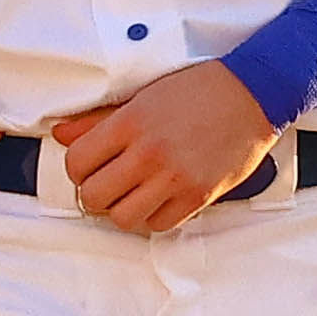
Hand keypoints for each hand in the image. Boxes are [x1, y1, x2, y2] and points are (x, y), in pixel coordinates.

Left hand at [50, 60, 276, 234]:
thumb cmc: (200, 91)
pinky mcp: (199, 195)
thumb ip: (98, 120)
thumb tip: (63, 135)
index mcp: (130, 123)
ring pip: (123, 218)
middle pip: (95, 196)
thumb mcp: (143, 96)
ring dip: (122, 210)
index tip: (89, 167)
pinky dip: (153, 217)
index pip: (77, 163)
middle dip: (95, 193)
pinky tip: (158, 200)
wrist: (253, 95)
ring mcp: (175, 177)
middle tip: (107, 184)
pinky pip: (160, 225)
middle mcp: (149, 153)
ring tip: (132, 195)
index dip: (77, 169)